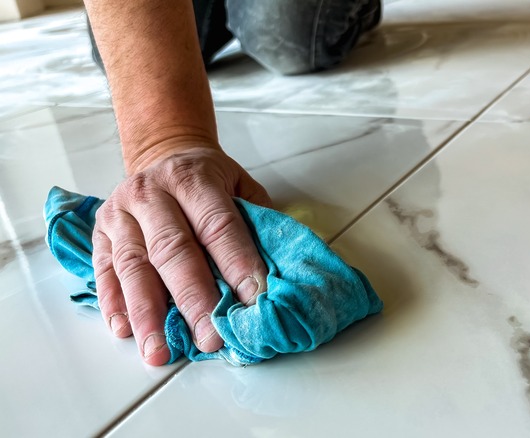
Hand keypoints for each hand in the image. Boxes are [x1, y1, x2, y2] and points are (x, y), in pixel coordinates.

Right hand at [92, 143, 271, 364]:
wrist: (163, 155)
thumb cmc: (209, 180)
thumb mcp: (240, 186)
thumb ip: (256, 223)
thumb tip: (279, 273)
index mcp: (193, 179)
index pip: (218, 226)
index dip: (236, 265)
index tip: (253, 301)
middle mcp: (151, 194)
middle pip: (173, 251)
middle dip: (193, 300)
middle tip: (210, 338)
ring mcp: (120, 213)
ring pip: (133, 266)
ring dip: (147, 313)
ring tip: (159, 350)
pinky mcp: (99, 233)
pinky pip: (104, 271)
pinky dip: (114, 303)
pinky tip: (125, 331)